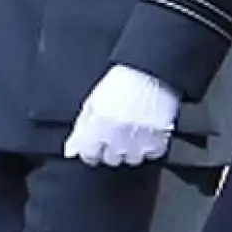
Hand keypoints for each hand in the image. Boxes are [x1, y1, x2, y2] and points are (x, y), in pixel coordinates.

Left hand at [64, 65, 180, 167]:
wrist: (148, 71)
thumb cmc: (120, 83)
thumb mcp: (92, 102)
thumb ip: (81, 128)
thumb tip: (71, 150)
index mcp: (98, 128)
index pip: (89, 155)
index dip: (91, 150)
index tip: (95, 145)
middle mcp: (117, 137)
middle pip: (111, 159)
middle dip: (111, 149)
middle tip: (116, 134)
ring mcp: (139, 140)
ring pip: (132, 159)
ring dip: (131, 149)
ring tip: (133, 132)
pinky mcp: (159, 138)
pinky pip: (153, 153)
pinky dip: (151, 146)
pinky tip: (148, 133)